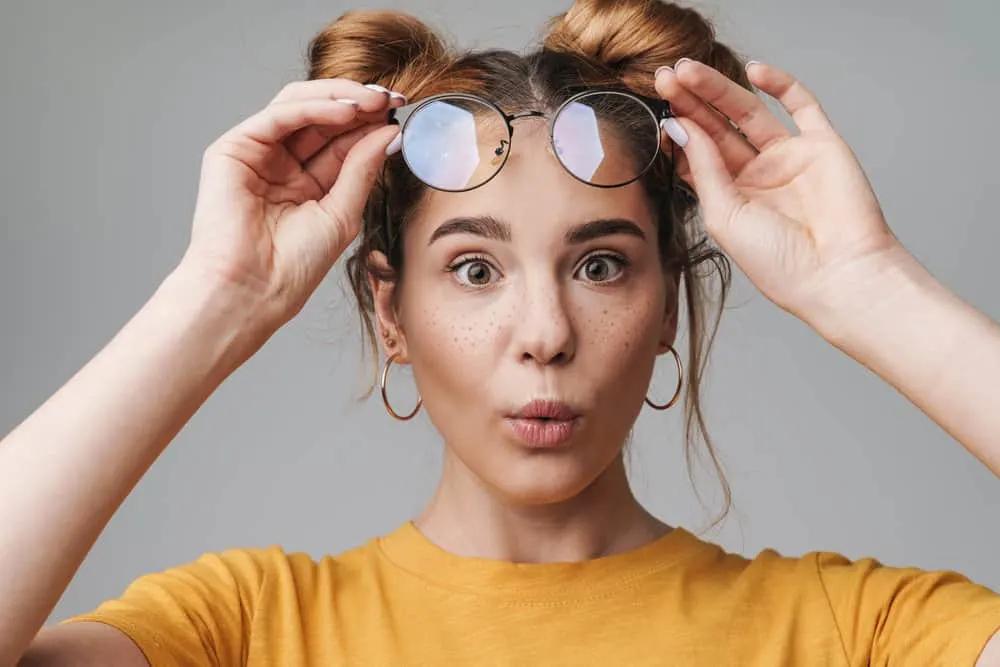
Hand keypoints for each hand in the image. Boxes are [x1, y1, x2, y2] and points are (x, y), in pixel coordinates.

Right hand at [178, 79, 402, 336]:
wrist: (254, 292)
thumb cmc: (292, 267)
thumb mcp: (343, 213)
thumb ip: (362, 169)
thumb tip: (390, 131)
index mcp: (307, 181)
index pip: (341, 138)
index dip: (371, 122)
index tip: (403, 111)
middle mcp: (281, 163)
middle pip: (322, 116)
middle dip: (359, 103)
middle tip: (393, 99)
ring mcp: (257, 154)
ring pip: (299, 105)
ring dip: (340, 97)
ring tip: (374, 101)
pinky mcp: (233, 149)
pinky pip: (279, 116)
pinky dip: (314, 107)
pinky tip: (346, 110)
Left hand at [654, 60, 903, 330]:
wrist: (838, 275)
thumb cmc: (779, 263)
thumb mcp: (724, 216)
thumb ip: (703, 168)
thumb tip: (679, 126)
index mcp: (730, 197)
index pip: (697, 153)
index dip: (678, 129)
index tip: (657, 107)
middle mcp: (757, 175)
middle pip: (717, 127)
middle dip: (690, 101)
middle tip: (664, 77)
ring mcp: (789, 158)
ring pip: (748, 112)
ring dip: (718, 89)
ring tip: (689, 70)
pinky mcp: (822, 144)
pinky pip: (801, 105)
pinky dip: (780, 84)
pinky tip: (754, 71)